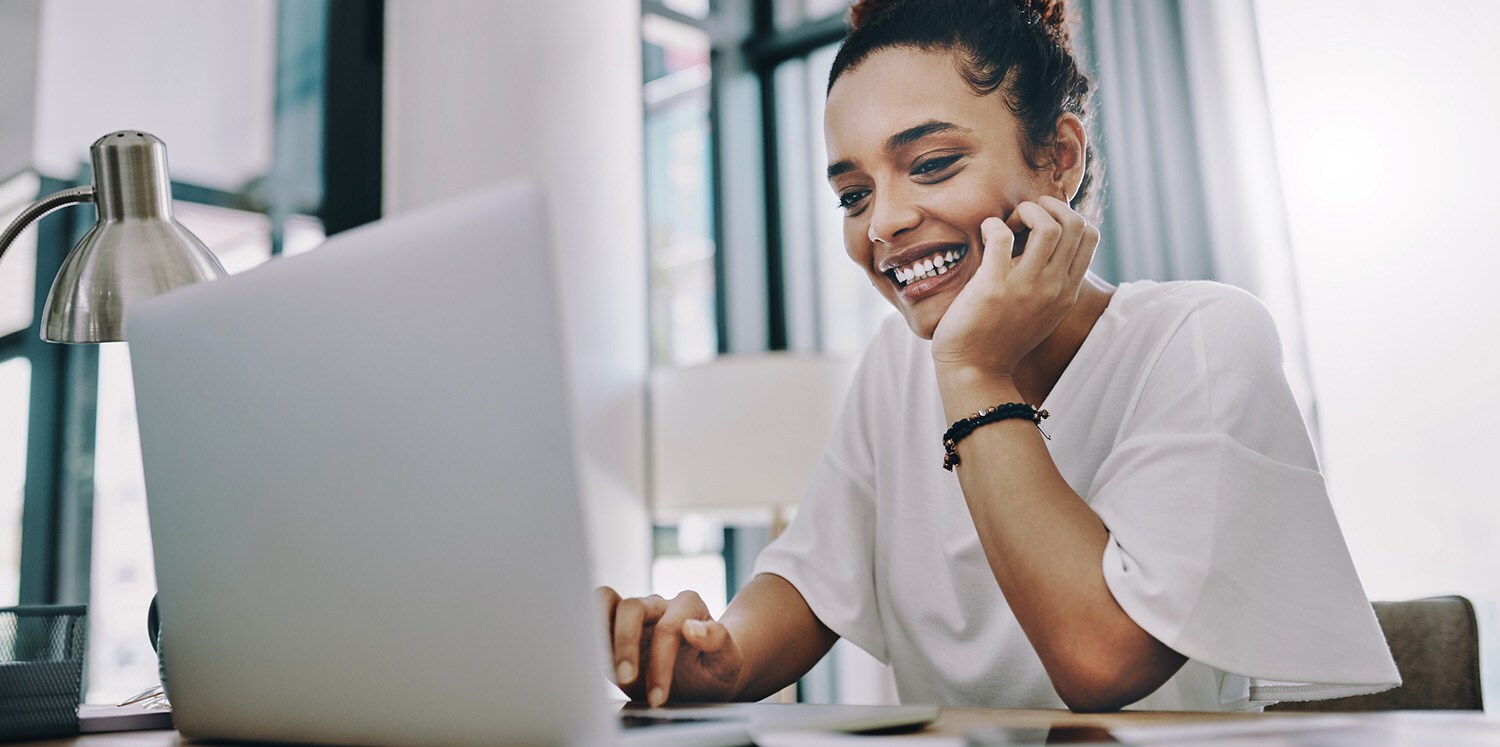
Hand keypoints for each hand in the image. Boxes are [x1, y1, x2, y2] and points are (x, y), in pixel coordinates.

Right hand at [596, 586, 743, 706]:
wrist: (701, 680)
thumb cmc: (714, 670)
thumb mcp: (727, 663)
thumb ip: (718, 641)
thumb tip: (692, 627)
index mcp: (689, 606)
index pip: (668, 628)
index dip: (660, 664)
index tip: (658, 697)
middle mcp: (659, 604)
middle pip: (632, 607)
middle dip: (626, 646)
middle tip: (626, 680)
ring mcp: (634, 613)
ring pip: (605, 600)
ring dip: (599, 631)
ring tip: (602, 664)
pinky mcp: (614, 627)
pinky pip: (594, 617)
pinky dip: (589, 635)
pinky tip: (594, 661)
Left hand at [930, 195, 1098, 380]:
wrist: (976, 371)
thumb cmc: (1001, 338)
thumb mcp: (1042, 312)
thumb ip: (1052, 283)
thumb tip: (1047, 243)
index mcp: (1067, 291)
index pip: (1090, 235)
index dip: (1066, 216)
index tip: (1041, 225)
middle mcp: (1054, 287)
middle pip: (1074, 223)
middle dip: (1048, 207)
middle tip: (1023, 218)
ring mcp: (1026, 286)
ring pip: (1048, 225)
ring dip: (1026, 212)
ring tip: (1007, 224)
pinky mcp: (994, 285)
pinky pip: (1002, 236)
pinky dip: (993, 225)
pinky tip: (984, 234)